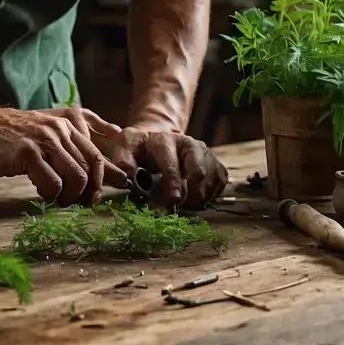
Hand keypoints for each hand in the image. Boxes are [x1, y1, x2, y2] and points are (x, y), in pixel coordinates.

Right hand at [0, 107, 128, 203]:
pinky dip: (50, 194)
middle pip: (92, 168)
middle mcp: (59, 130)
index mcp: (66, 125)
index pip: (97, 155)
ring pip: (77, 178)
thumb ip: (65, 148)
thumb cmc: (6, 138)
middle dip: (88, 192)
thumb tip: (91, 173)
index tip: (100, 195)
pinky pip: (53, 183)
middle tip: (76, 202)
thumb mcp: (41, 135)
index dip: (103, 179)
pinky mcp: (28, 153)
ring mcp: (44, 140)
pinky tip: (39, 190)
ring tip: (57, 199)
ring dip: (70, 196)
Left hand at [98, 127, 228, 207]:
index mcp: (166, 140)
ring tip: (184, 201)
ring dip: (199, 196)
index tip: (173, 201)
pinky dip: (210, 194)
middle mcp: (190, 144)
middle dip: (191, 192)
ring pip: (212, 179)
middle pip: (199, 170)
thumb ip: (123, 159)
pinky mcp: (215, 162)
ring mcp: (205, 152)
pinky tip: (195, 196)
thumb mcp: (125, 147)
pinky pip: (220, 182)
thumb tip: (128, 173)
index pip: (172, 163)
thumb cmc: (139, 147)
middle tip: (180, 205)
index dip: (173, 183)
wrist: (155, 139)